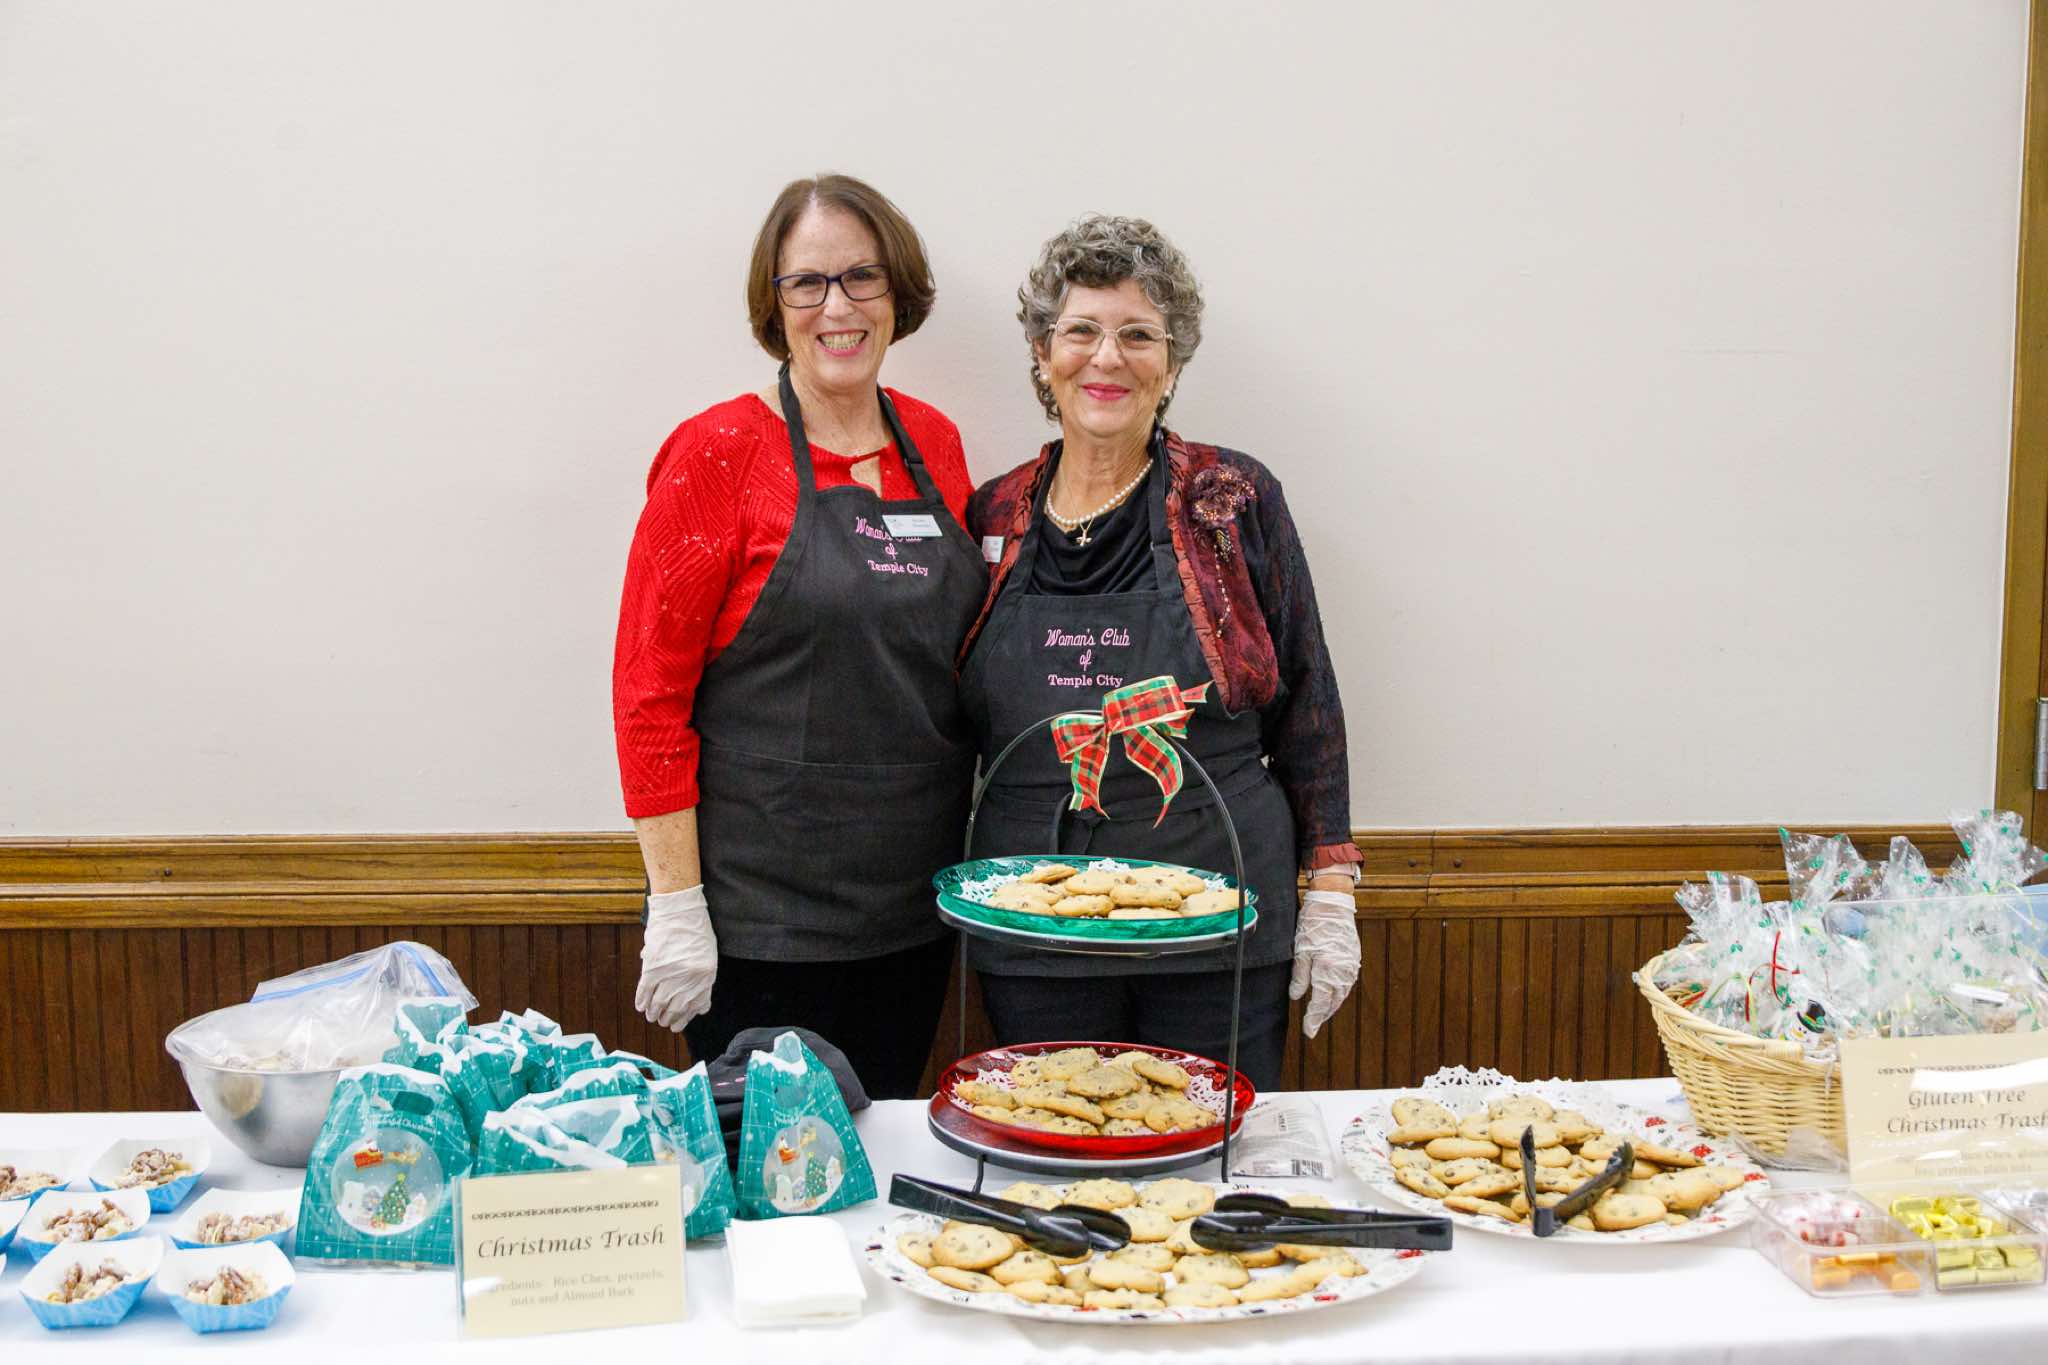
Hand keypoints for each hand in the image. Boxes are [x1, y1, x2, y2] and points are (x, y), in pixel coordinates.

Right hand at [636, 885, 716, 1031]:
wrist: (680, 908)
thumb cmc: (695, 929)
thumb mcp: (708, 954)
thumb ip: (703, 979)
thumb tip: (701, 1007)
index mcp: (706, 975)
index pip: (696, 1005)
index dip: (685, 1017)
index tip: (679, 1024)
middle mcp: (689, 978)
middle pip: (676, 1007)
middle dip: (669, 1018)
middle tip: (663, 1022)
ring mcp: (671, 973)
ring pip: (659, 1002)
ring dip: (654, 1013)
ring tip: (652, 1017)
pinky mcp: (653, 967)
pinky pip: (645, 990)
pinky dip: (642, 1000)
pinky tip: (641, 1006)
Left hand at [1288, 889, 1360, 1038]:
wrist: (1333, 904)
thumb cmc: (1313, 925)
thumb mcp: (1300, 951)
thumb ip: (1299, 977)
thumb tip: (1296, 997)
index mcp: (1328, 972)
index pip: (1320, 1004)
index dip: (1313, 1020)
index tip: (1308, 1032)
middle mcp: (1343, 973)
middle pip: (1333, 1002)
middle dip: (1322, 1015)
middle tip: (1312, 1024)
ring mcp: (1351, 966)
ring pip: (1341, 994)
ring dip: (1331, 1004)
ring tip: (1321, 1012)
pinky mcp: (1354, 958)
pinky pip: (1346, 983)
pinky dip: (1338, 991)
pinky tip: (1332, 992)